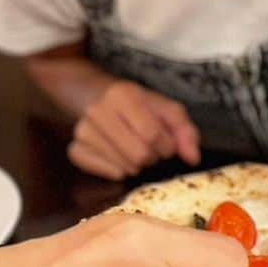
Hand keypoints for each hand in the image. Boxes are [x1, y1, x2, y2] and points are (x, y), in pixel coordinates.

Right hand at [68, 79, 201, 179]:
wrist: (103, 99)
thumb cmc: (141, 108)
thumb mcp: (167, 111)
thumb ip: (185, 132)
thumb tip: (192, 158)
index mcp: (123, 94)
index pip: (153, 135)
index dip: (166, 146)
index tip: (166, 143)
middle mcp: (98, 110)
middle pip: (138, 154)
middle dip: (152, 157)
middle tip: (150, 150)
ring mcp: (83, 130)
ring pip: (122, 167)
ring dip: (136, 166)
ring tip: (135, 152)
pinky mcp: (75, 149)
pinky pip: (100, 172)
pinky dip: (115, 172)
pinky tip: (119, 161)